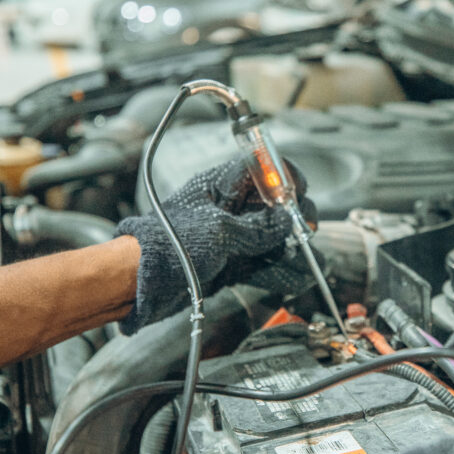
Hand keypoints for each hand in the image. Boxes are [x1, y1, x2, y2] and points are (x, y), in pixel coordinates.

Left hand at [115, 157, 316, 333]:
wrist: (141, 283)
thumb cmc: (167, 247)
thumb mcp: (219, 232)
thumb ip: (258, 227)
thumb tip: (287, 221)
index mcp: (221, 186)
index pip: (261, 170)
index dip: (284, 178)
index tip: (299, 194)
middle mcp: (228, 208)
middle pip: (274, 206)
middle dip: (294, 218)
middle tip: (305, 231)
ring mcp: (230, 236)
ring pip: (272, 238)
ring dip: (293, 249)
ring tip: (312, 262)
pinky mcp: (230, 263)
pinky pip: (263, 262)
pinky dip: (281, 270)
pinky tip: (297, 276)